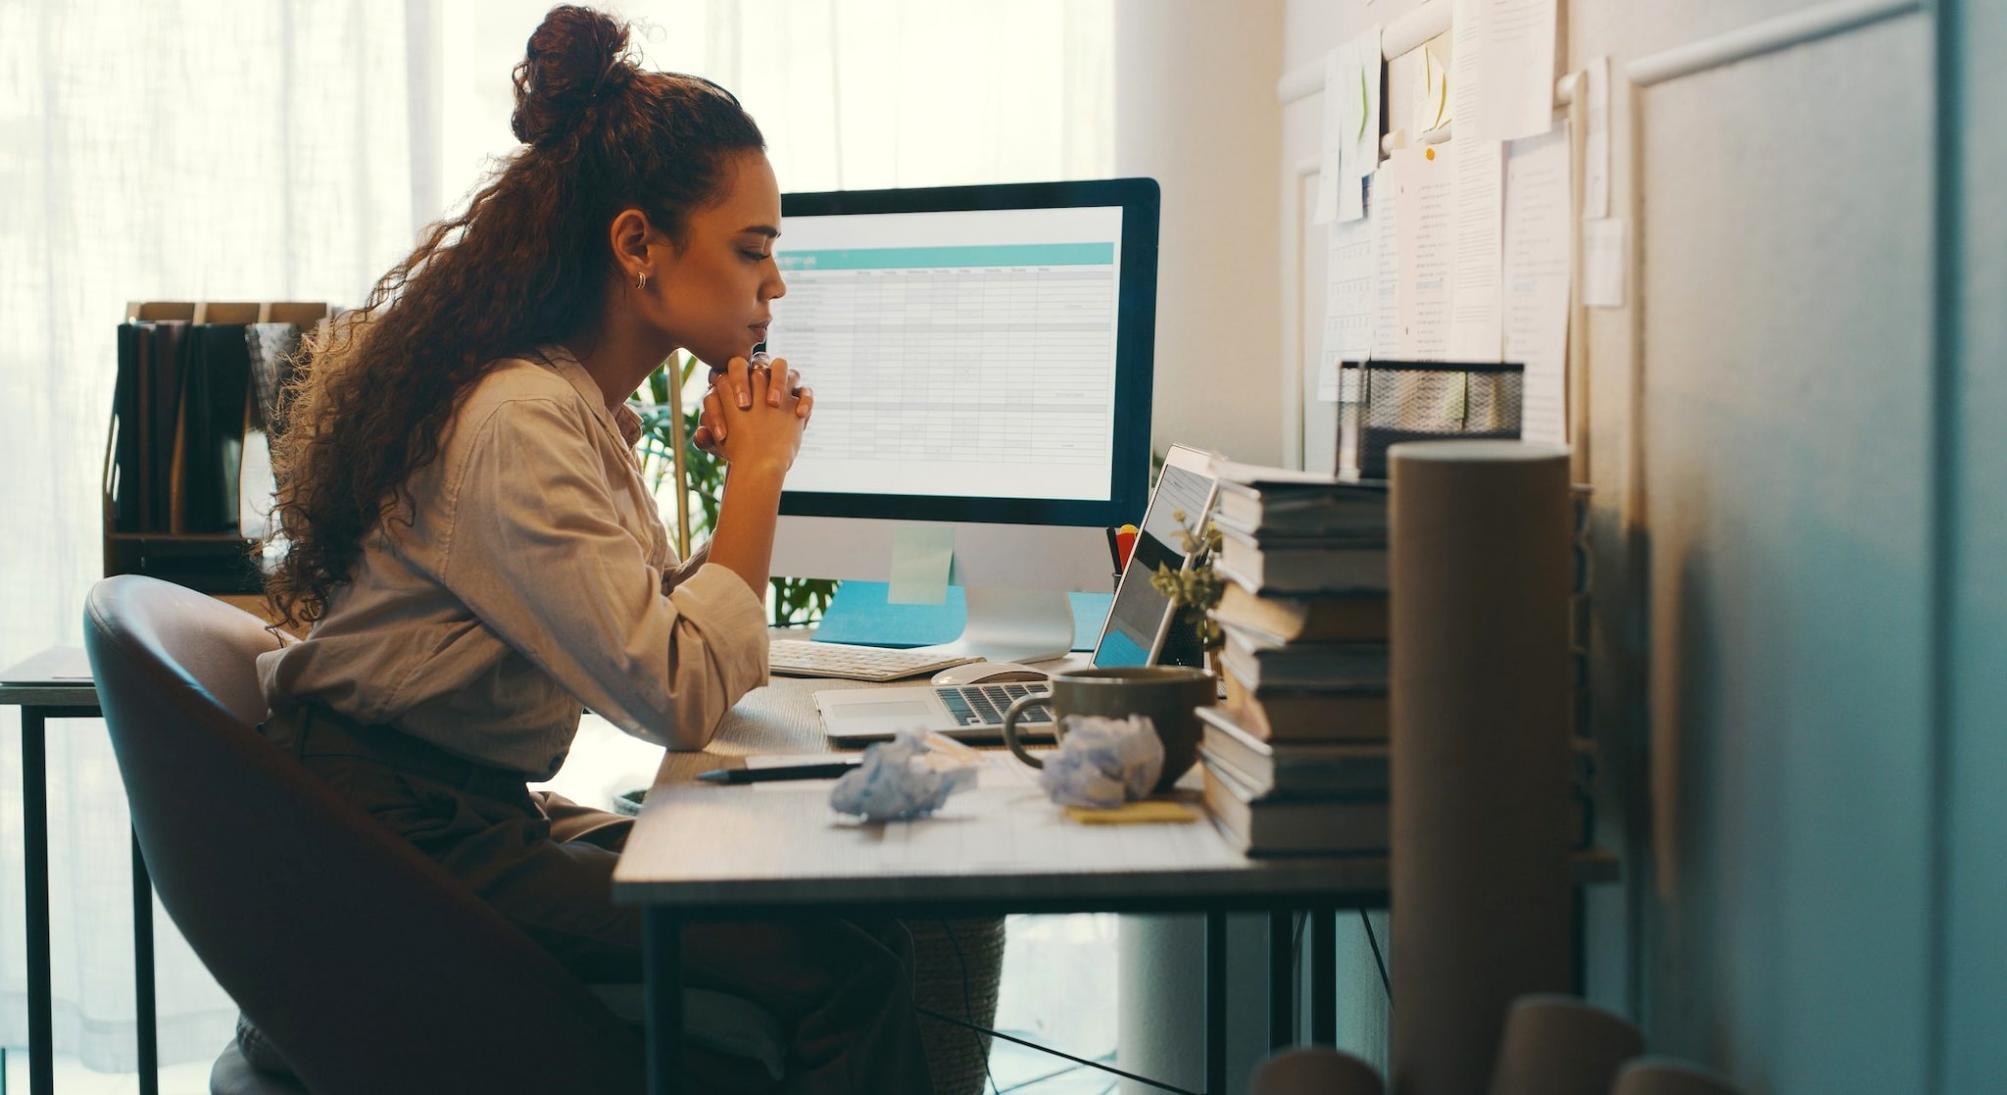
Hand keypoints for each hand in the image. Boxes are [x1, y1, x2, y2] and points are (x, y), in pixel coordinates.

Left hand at [692, 354, 812, 455]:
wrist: (759, 459)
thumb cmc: (736, 447)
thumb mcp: (719, 445)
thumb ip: (707, 440)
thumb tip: (701, 436)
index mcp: (735, 382)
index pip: (729, 372)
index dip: (727, 385)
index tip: (729, 405)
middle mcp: (758, 377)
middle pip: (756, 361)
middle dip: (748, 380)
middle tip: (744, 405)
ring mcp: (780, 385)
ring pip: (782, 366)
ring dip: (778, 381)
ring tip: (774, 404)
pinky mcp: (798, 399)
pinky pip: (805, 391)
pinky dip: (804, 400)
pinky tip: (799, 415)